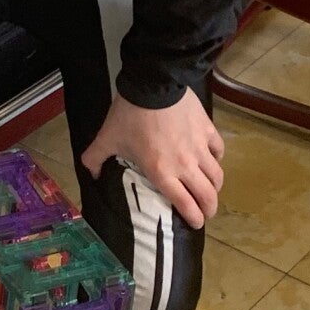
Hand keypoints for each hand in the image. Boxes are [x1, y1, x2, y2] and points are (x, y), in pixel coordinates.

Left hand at [80, 90, 223, 227]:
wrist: (153, 85)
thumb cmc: (129, 115)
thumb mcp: (107, 139)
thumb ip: (95, 159)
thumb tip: (91, 174)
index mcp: (162, 173)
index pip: (185, 204)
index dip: (194, 218)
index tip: (196, 224)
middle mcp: (185, 165)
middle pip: (207, 195)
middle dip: (209, 209)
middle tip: (207, 212)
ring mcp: (199, 148)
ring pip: (217, 175)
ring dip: (215, 186)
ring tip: (211, 189)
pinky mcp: (207, 130)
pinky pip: (218, 150)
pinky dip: (217, 157)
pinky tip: (212, 158)